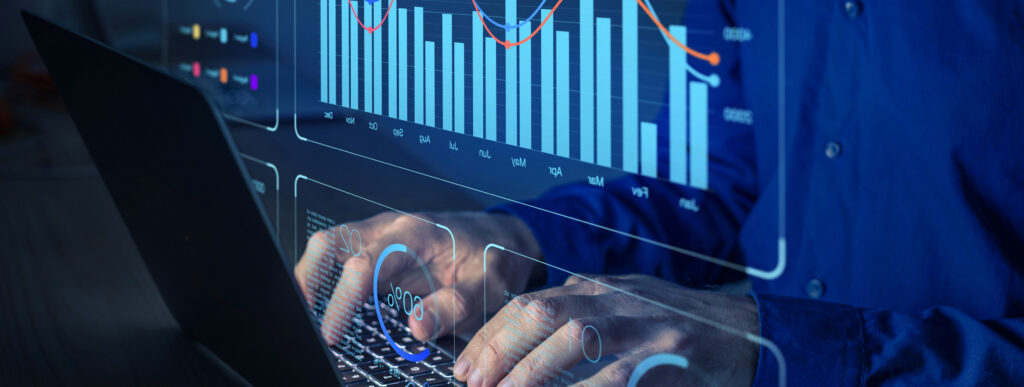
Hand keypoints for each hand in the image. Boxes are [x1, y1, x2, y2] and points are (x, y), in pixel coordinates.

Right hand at [294, 211, 543, 343]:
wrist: (503, 239)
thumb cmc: (494, 260)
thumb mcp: (485, 289)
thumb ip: (453, 307)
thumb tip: (416, 327)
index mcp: (414, 235)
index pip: (364, 264)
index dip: (342, 300)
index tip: (330, 332)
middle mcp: (390, 229)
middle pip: (330, 242)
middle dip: (308, 278)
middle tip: (302, 318)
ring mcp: (381, 236)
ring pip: (329, 245)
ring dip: (311, 276)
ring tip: (307, 314)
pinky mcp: (378, 249)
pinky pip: (341, 256)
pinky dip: (326, 278)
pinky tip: (326, 306)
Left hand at [453, 274, 759, 386]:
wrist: (746, 335)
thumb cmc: (673, 329)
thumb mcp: (620, 311)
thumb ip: (577, 320)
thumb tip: (522, 348)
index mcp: (597, 288)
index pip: (528, 304)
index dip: (490, 337)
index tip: (464, 367)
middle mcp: (615, 298)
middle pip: (541, 313)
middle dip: (498, 350)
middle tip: (473, 384)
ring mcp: (643, 324)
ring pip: (574, 338)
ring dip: (531, 371)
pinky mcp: (667, 355)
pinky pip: (614, 377)